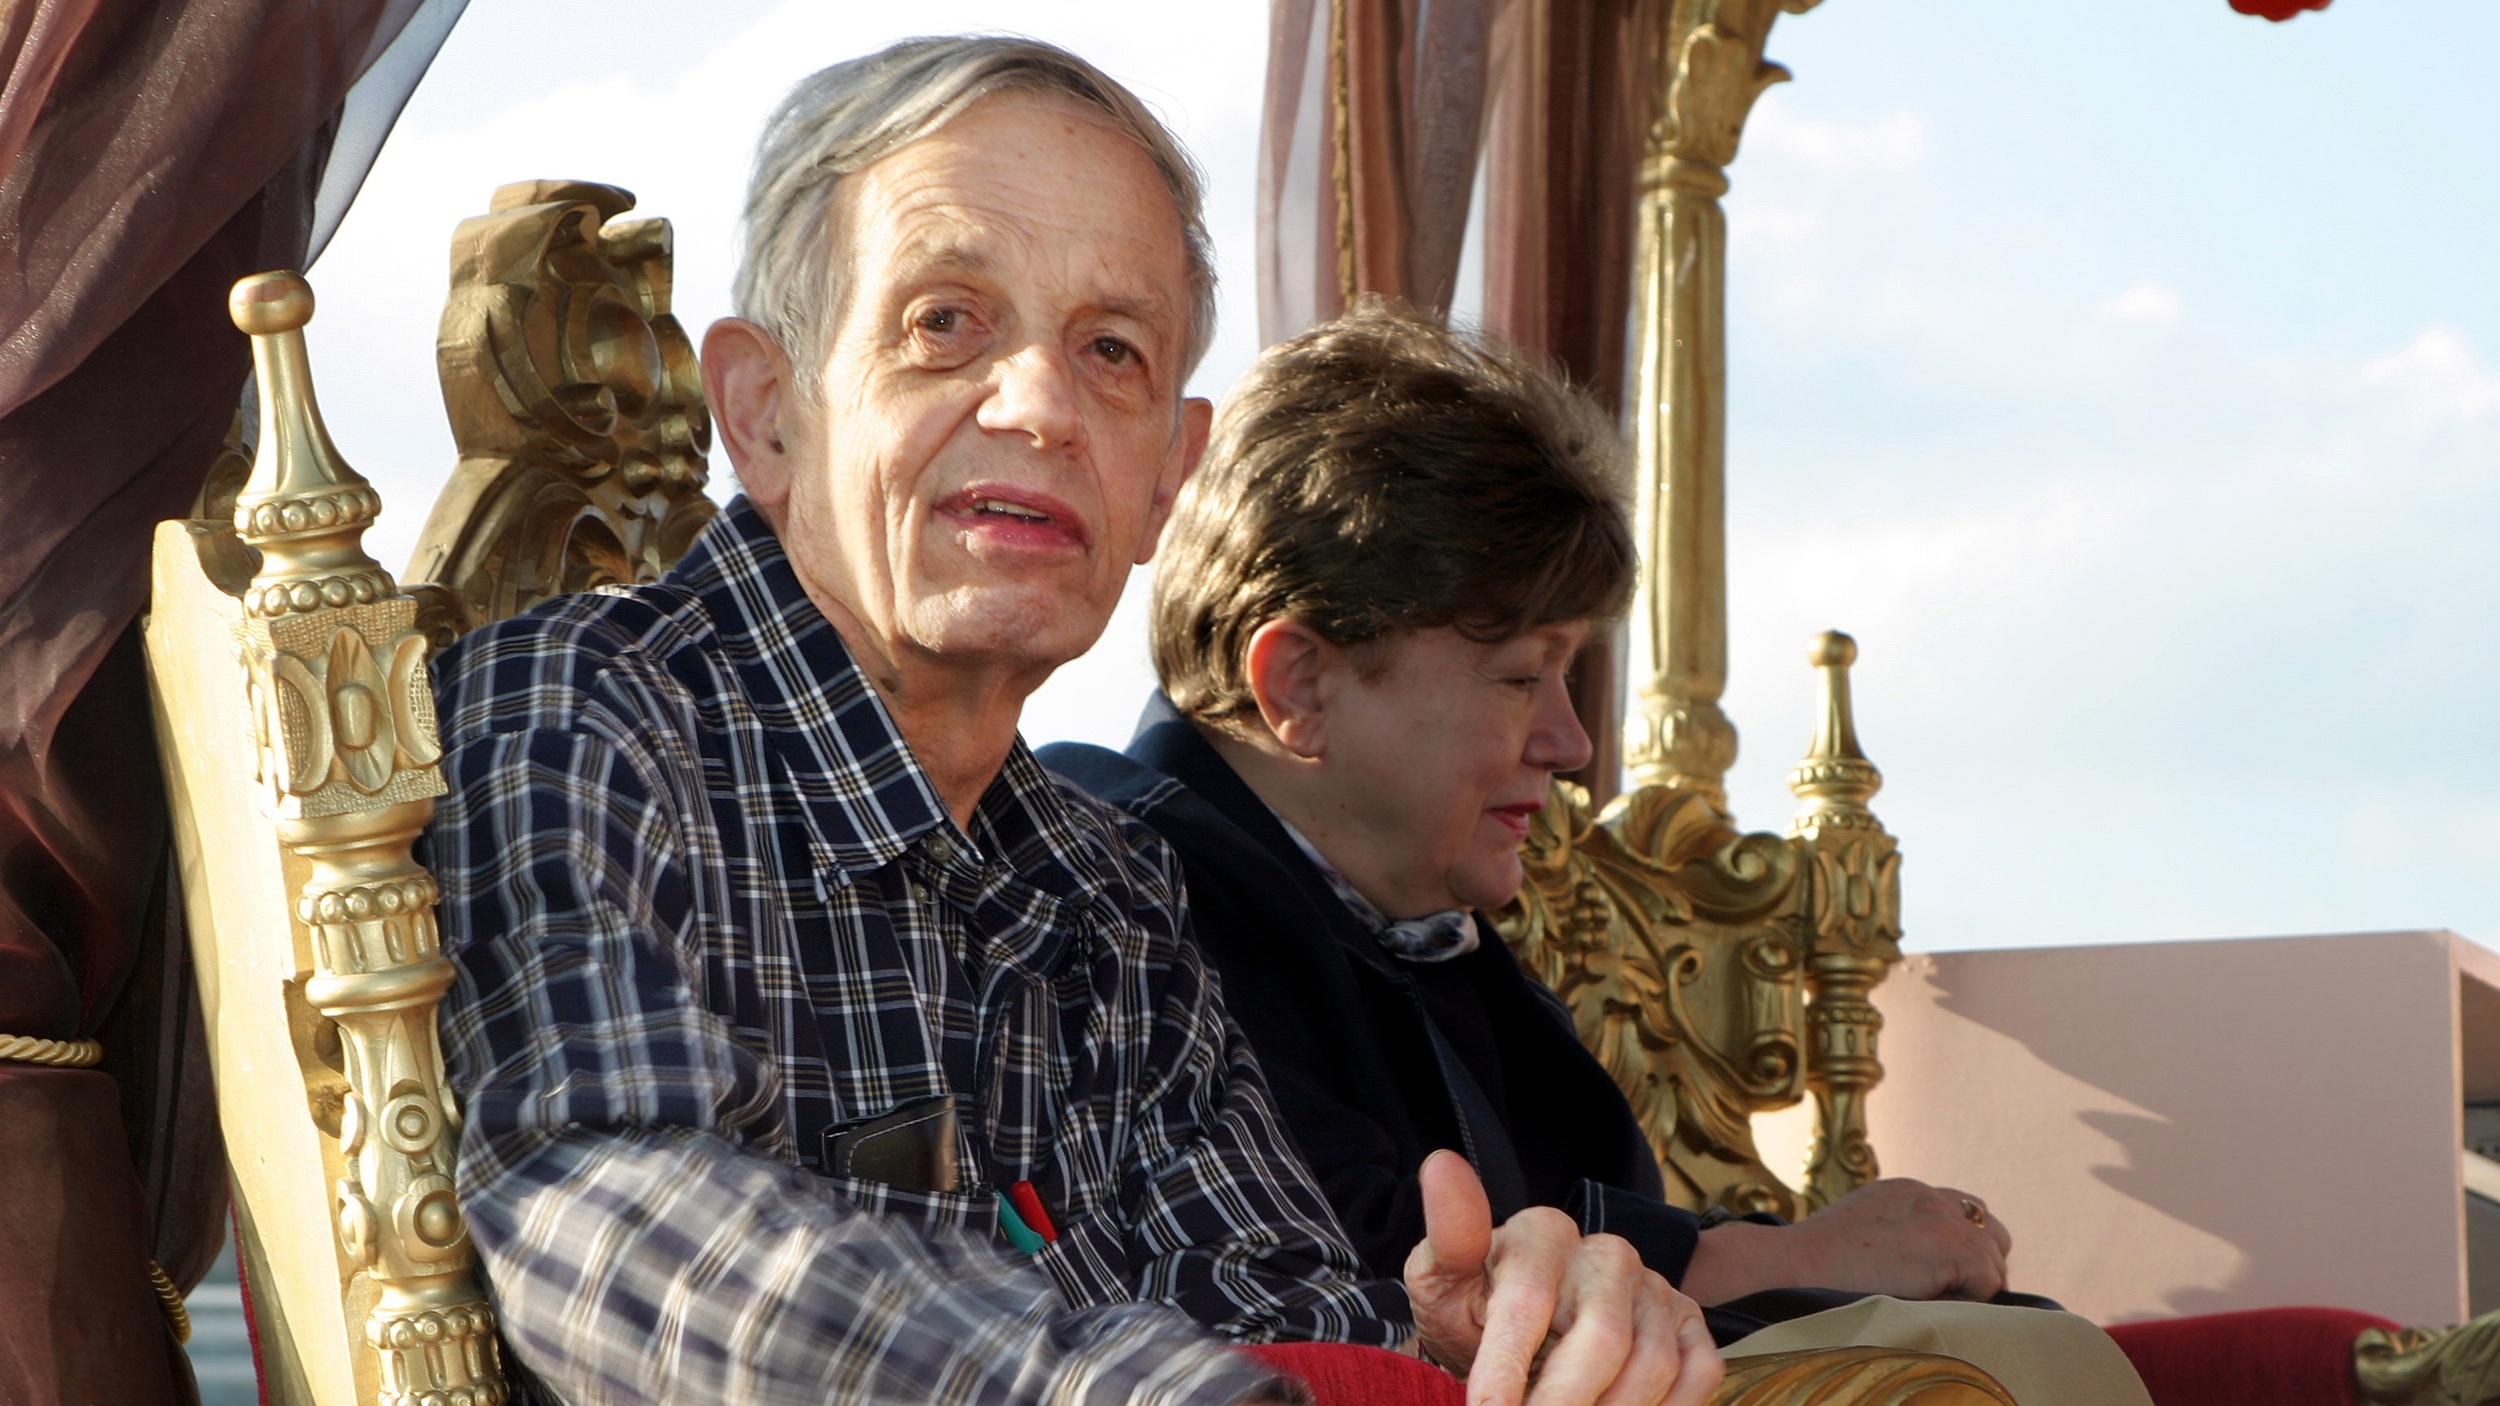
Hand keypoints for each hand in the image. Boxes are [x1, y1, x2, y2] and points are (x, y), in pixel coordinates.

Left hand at [1403, 1151, 1721, 1405]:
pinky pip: (1698, 1373)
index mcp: (1544, 1233)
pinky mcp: (1686, 1321)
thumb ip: (1449, 1235)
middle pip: (1602, 1341)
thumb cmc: (1475, 1306)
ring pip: (1653, 1365)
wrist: (1520, 1330)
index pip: (1530, 1302)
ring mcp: (1653, 1287)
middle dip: (1562, 1403)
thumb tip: (1441, 1165)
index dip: (1505, 1370)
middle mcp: (1607, 1253)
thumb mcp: (1441, 1277)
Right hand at [1680, 1178, 2012, 1304]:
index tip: (1941, 1278)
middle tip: (1950, 1294)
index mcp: (1906, 1192)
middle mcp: (1928, 1196)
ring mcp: (1941, 1219)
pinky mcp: (1950, 1247)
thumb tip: (1926, 1268)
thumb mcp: (1860, 1233)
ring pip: (1994, 1258)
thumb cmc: (1814, 1266)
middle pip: (1990, 1230)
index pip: (1962, 1215)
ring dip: (1973, 1284)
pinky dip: (1967, 1299)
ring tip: (1933, 1301)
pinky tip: (1928, 1302)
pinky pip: (1987, 1282)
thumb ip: (1896, 1235)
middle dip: (1979, 1264)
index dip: (1961, 1250)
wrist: (1793, 1268)